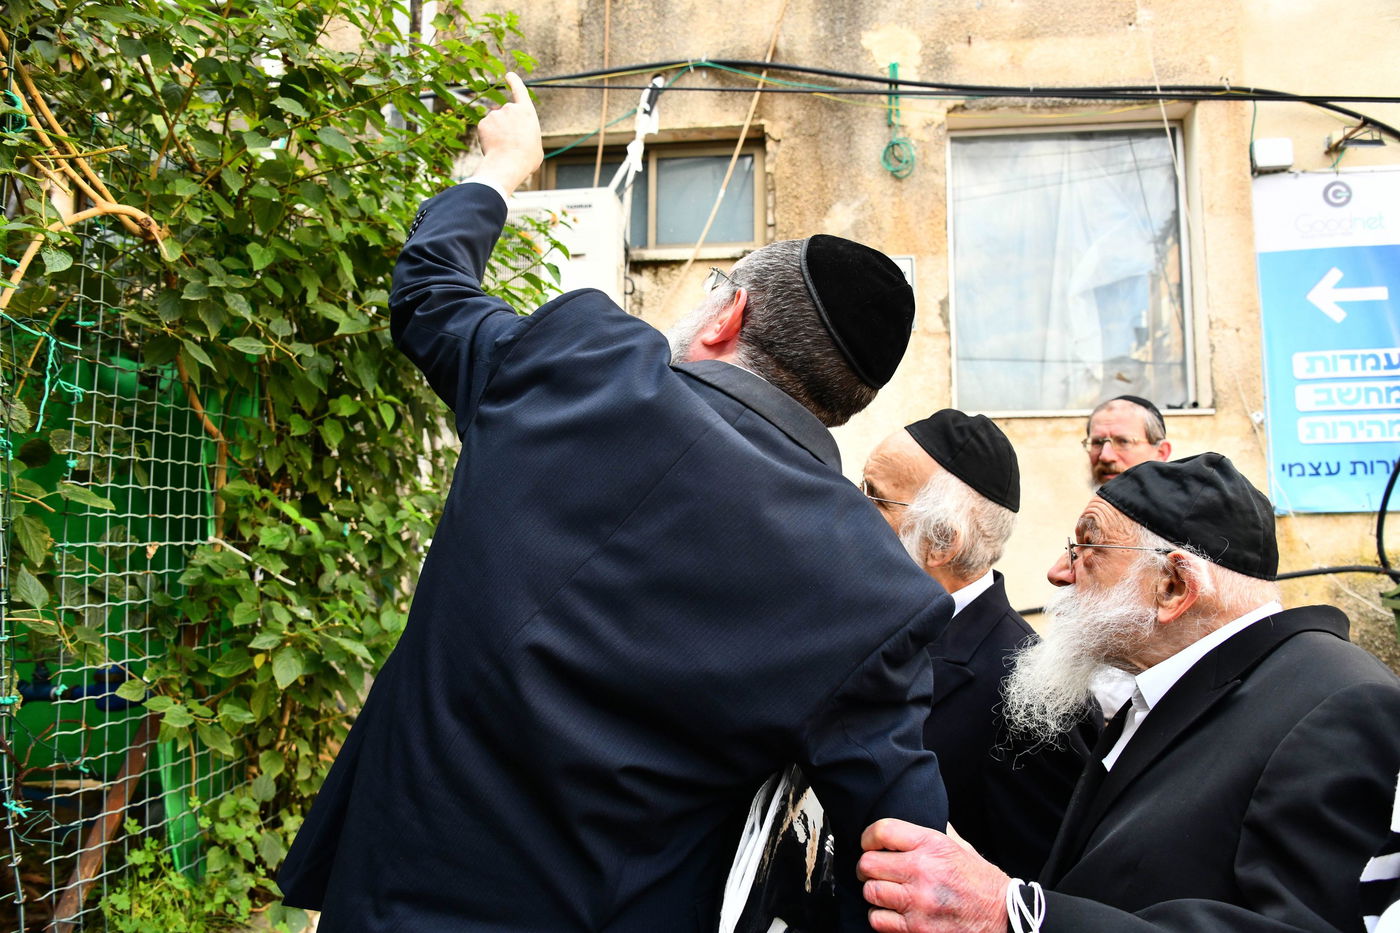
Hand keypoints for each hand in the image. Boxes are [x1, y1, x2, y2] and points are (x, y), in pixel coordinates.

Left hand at [475, 72, 543, 196]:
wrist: (508, 164)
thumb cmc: (526, 158)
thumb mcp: (535, 145)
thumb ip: (527, 135)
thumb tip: (521, 139)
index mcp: (527, 111)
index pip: (519, 90)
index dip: (514, 81)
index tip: (509, 75)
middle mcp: (510, 108)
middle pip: (505, 112)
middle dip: (505, 124)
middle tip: (510, 142)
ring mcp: (495, 114)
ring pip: (494, 121)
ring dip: (497, 131)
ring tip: (503, 147)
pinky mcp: (483, 123)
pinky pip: (485, 129)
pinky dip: (487, 137)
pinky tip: (493, 147)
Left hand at [857, 819, 1010, 932]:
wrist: (1003, 917)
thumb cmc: (982, 882)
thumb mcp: (960, 847)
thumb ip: (935, 833)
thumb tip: (915, 819)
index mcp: (932, 845)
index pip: (882, 831)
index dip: (868, 837)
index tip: (869, 844)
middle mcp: (923, 871)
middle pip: (869, 864)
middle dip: (867, 868)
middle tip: (874, 872)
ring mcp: (918, 902)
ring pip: (870, 892)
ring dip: (875, 893)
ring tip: (886, 893)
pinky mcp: (917, 929)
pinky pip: (879, 920)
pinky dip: (881, 918)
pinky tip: (893, 913)